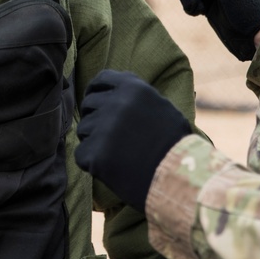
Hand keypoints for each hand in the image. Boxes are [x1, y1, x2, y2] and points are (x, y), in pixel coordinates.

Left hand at [75, 70, 190, 212]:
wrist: (178, 179)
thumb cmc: (175, 145)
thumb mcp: (162, 107)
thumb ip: (137, 96)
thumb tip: (116, 90)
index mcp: (133, 88)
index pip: (102, 79)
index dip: (96, 90)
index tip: (95, 100)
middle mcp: (116, 103)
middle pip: (89, 104)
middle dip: (94, 117)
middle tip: (106, 135)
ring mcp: (104, 128)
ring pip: (84, 129)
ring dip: (93, 140)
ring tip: (115, 154)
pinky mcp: (95, 153)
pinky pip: (81, 153)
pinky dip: (91, 162)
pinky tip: (109, 168)